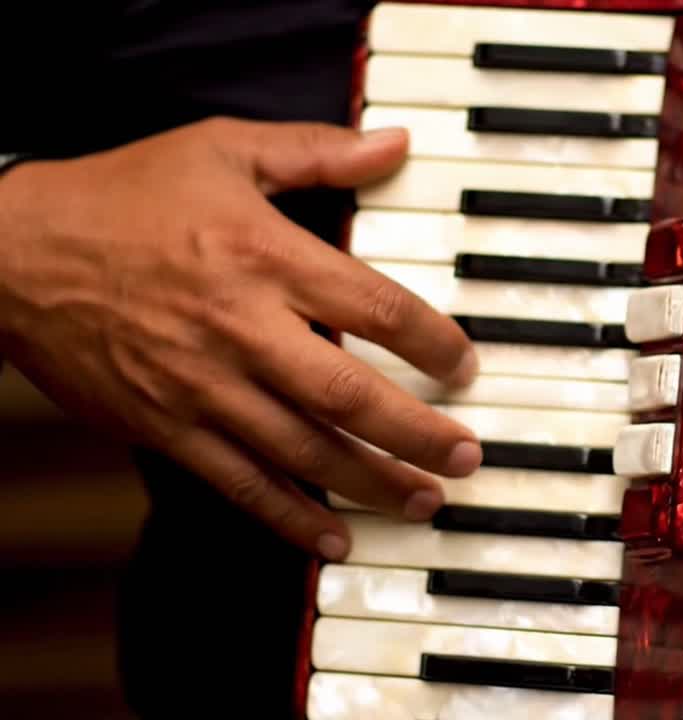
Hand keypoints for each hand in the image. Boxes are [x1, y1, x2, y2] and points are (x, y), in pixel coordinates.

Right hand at [0, 117, 480, 561]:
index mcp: (264, 256)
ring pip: (304, 451)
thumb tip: (395, 143)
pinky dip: (289, 518)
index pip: (378, 308)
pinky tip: (334, 541)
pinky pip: (238, 484)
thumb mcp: (223, 148)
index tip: (465, 366)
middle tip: (467, 454)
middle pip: (350, 395)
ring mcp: (202, 387)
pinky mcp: (165, 428)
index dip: (435, 344)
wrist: (11, 252)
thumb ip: (318, 151)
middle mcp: (241, 328)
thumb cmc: (122, 196)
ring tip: (426, 501)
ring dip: (373, 483)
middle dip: (420, 434)